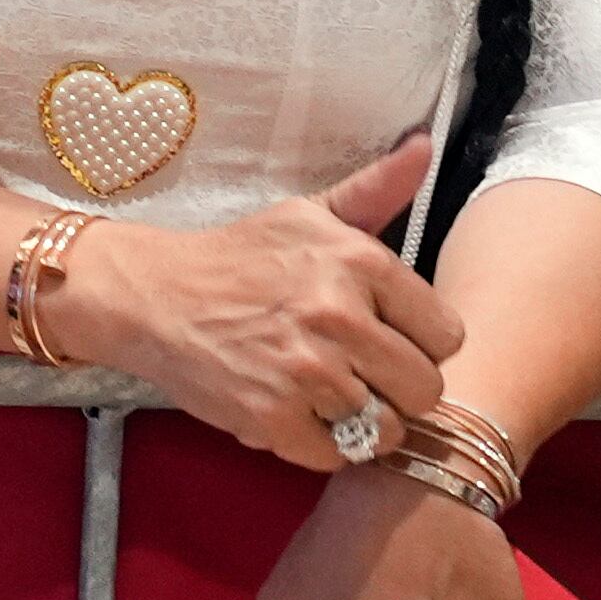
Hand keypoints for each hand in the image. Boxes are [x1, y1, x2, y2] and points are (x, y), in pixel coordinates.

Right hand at [36, 140, 466, 468]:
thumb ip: (375, 190)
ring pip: (386, 428)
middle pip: (425, 388)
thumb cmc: (238, 258)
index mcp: (358, 261)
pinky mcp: (274, 418)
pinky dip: (321, 443)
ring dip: (359, 419)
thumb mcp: (307, 215)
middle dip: (396, 386)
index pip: (447, 334)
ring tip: (322, 390)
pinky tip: (296, 410)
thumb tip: (425, 144)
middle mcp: (337, 314)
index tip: (385, 336)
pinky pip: (339, 455)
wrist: (153, 296)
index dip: (419, 342)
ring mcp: (305, 370)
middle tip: (356, 370)